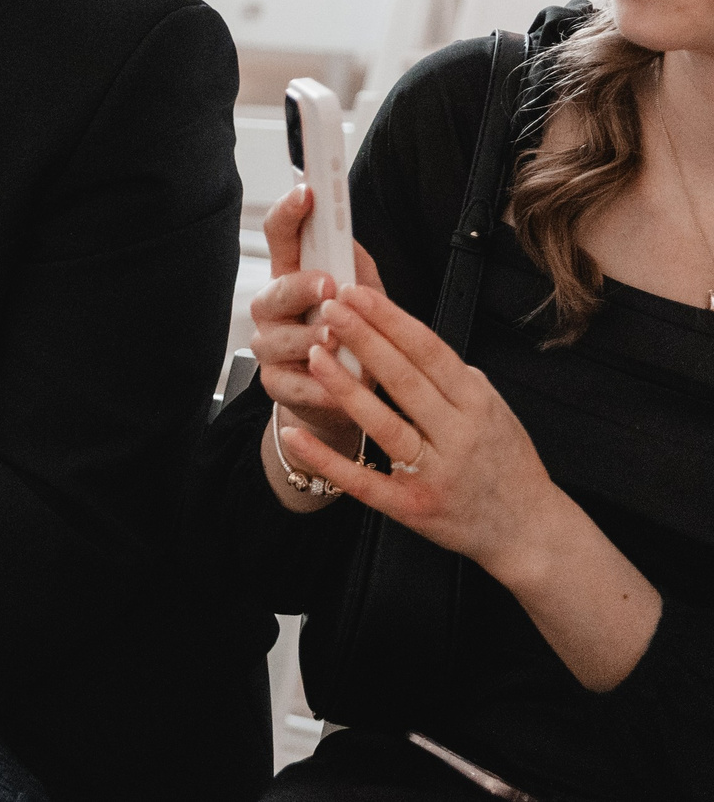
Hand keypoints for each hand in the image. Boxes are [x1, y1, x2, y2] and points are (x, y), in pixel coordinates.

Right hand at [249, 181, 382, 454]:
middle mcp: (274, 309)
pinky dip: (316, 385)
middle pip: (274, 288)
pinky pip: (291, 383)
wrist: (346, 400)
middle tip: (328, 286)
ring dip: (310, 337)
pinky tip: (335, 388)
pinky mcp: (276, 384)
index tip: (306, 193)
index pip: (282, 236)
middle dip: (301, 286)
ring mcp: (271, 346)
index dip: (289, 212)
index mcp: (294, 278)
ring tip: (336, 342)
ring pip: (278, 337)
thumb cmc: (355, 341)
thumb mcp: (365, 301)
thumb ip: (358, 271)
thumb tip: (349, 237)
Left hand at [284, 285, 558, 577]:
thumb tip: (418, 343)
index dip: (391, 320)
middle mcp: (459, 437)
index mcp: (478, 406)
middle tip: (330, 306)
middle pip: (405, 380)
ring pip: (385, 425)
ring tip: (315, 352)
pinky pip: (363, 481)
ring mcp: (435, 474)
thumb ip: (459, 380)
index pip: (430, 353)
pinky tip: (296, 435)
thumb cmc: (508, 466)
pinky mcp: (412, 507)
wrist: (529, 532)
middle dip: (365, 339)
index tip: (358, 293)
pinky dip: (328, 459)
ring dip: (347, 388)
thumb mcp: (498, 413)